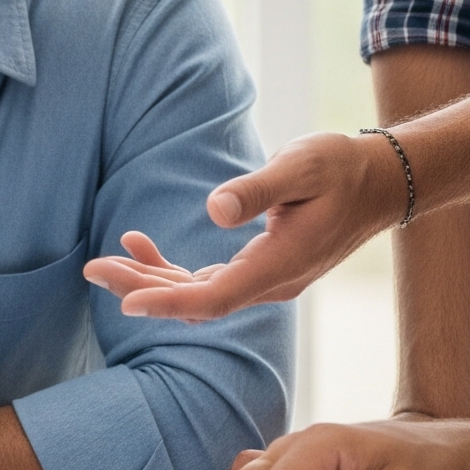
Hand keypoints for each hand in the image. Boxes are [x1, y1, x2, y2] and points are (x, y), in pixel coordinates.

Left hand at [82, 132, 401, 320]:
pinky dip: (171, 270)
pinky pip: (207, 281)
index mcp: (280, 264)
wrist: (378, 183)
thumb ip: (257, 190)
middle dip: (142, 289)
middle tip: (91, 271)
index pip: (215, 297)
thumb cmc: (340, 168)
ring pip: (199, 295)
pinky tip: (140, 246)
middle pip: (198, 302)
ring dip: (151, 281)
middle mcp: (271, 283)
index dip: (169, 302)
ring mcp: (266, 280)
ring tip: (104, 263)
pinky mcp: (260, 270)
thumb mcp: (301, 167)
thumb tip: (214, 210)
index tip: (126, 301)